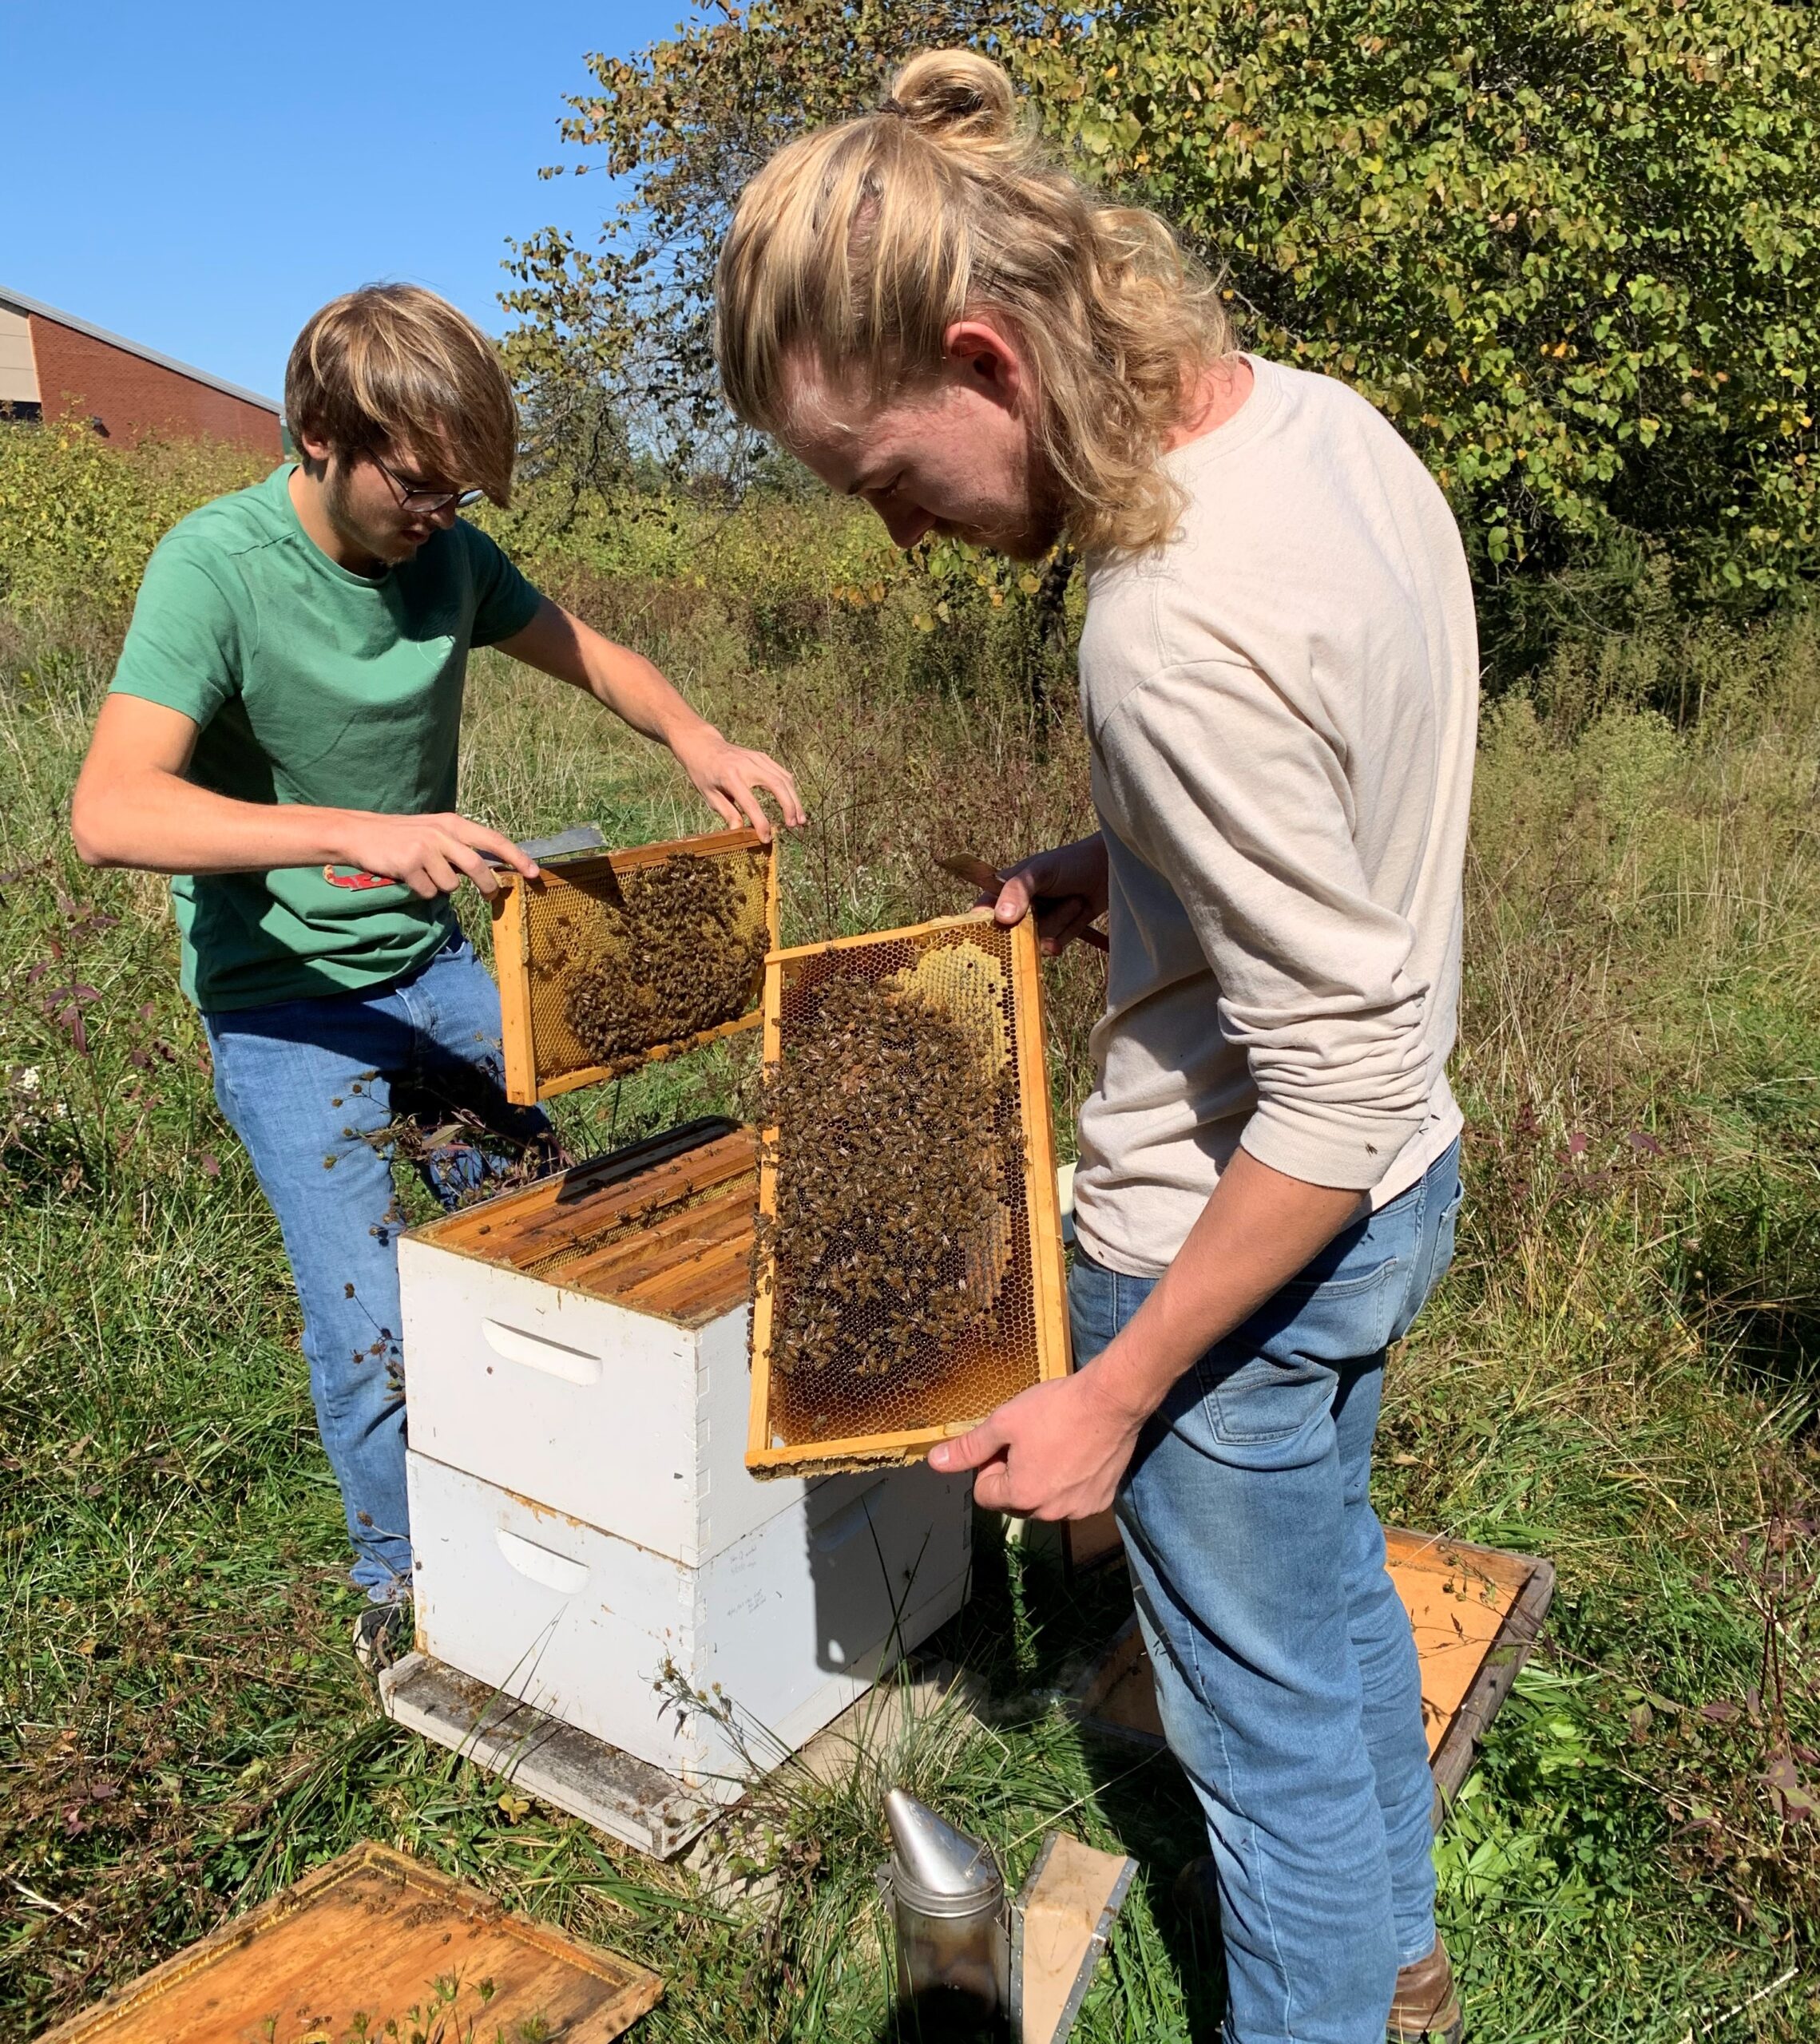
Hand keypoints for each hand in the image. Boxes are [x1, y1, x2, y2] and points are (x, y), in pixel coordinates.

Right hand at [334, 811, 538, 899]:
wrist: (359, 834)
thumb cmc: (401, 836)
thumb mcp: (435, 832)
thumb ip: (460, 847)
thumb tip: (490, 870)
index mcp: (452, 823)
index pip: (493, 839)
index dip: (516, 857)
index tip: (534, 872)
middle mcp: (442, 833)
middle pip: (477, 867)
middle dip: (489, 887)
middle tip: (492, 897)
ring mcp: (425, 848)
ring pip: (451, 885)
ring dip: (441, 887)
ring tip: (424, 875)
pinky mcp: (408, 865)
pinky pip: (429, 893)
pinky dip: (421, 892)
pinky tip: (408, 878)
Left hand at [671, 725, 805, 840]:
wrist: (704, 746)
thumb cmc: (704, 773)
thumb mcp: (709, 795)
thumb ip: (726, 812)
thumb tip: (740, 832)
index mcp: (730, 777)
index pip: (750, 803)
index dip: (761, 823)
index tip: (766, 838)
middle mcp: (747, 765)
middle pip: (777, 786)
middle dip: (788, 807)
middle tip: (793, 825)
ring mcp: (757, 758)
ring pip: (784, 779)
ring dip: (795, 800)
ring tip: (800, 819)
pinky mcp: (763, 757)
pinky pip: (782, 773)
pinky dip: (790, 789)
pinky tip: (794, 804)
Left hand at [928, 1365, 1144, 1518]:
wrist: (1112, 1400)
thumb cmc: (1056, 1408)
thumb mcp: (1004, 1422)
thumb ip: (969, 1447)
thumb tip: (935, 1462)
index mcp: (1021, 1496)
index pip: (984, 1494)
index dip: (989, 1465)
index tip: (1007, 1441)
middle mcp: (1049, 1513)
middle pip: (1014, 1500)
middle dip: (1015, 1475)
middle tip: (1031, 1440)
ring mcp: (1078, 1510)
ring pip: (1044, 1501)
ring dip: (1043, 1479)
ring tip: (1056, 1444)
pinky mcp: (1102, 1502)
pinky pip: (1073, 1499)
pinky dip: (1070, 1482)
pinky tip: (1078, 1454)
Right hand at [983, 835, 1108, 955]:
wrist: (1109, 868)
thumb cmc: (1071, 861)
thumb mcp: (1040, 870)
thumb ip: (1018, 890)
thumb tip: (1002, 918)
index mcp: (1004, 890)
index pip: (982, 914)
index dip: (984, 928)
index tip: (999, 931)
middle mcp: (1018, 909)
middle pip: (1011, 937)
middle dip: (1033, 928)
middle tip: (1047, 909)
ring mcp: (1038, 924)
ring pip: (1035, 943)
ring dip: (1060, 923)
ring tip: (1074, 901)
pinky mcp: (1057, 934)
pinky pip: (1053, 946)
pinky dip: (1068, 932)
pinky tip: (1079, 912)